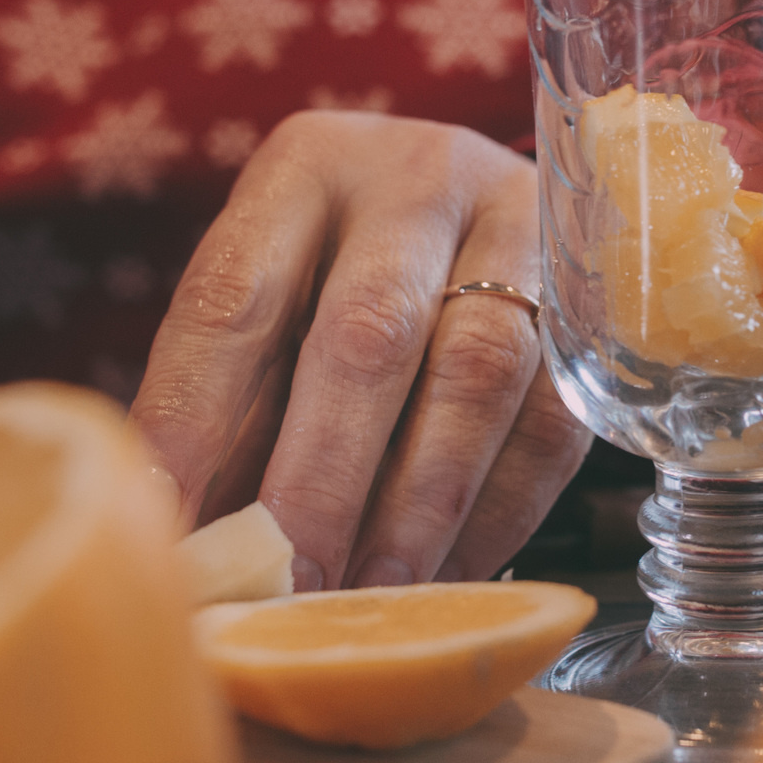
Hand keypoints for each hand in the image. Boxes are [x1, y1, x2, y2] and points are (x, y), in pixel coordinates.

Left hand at [130, 111, 589, 589]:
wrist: (482, 218)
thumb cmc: (342, 283)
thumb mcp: (271, 311)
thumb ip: (229, 415)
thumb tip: (189, 556)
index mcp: (304, 170)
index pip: (235, 297)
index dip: (194, 419)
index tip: (168, 525)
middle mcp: (415, 180)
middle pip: (368, 330)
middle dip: (324, 476)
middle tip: (292, 582)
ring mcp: (518, 230)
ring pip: (478, 372)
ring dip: (423, 505)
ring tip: (376, 593)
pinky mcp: (594, 302)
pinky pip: (554, 418)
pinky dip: (499, 511)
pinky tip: (453, 575)